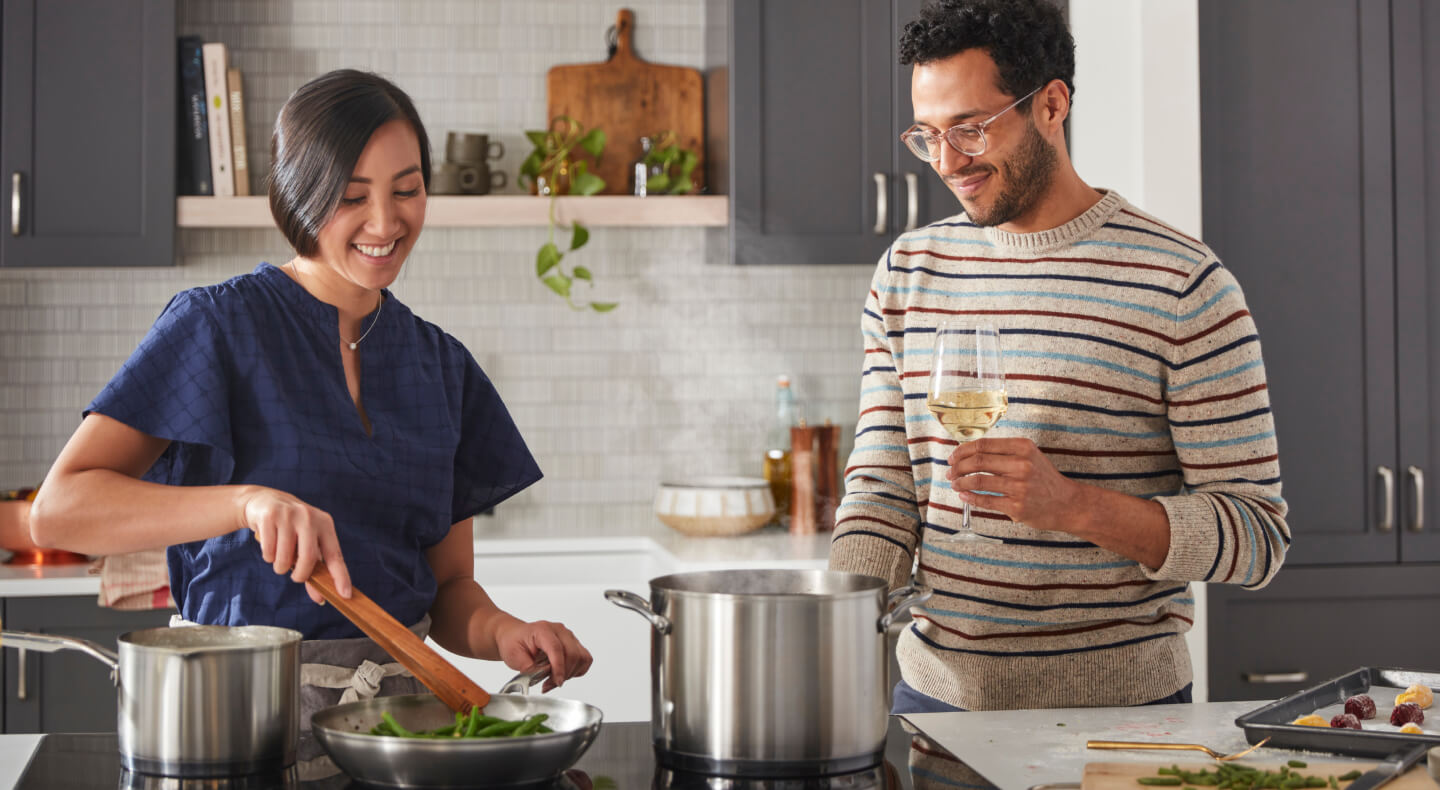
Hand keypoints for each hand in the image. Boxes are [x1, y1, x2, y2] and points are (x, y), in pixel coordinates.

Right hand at [238, 486, 350, 603]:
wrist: (266, 501)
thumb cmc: (291, 529)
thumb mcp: (306, 543)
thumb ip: (314, 569)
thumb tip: (320, 599)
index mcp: (325, 524)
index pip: (335, 555)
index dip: (341, 576)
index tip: (345, 595)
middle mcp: (309, 517)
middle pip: (308, 558)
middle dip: (301, 576)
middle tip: (296, 578)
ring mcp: (289, 515)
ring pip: (285, 558)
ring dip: (280, 567)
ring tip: (279, 558)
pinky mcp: (270, 516)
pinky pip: (269, 552)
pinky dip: (268, 557)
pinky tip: (269, 545)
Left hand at [493, 618, 592, 691]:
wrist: (514, 635)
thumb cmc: (513, 642)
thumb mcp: (514, 656)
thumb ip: (529, 667)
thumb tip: (541, 677)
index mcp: (543, 630)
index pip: (557, 648)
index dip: (559, 667)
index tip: (556, 682)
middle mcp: (559, 631)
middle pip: (572, 654)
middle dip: (563, 674)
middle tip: (548, 684)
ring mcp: (568, 636)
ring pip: (581, 657)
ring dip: (570, 673)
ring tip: (554, 680)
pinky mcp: (573, 644)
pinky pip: (584, 659)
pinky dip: (577, 670)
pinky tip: (563, 674)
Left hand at [946, 438, 1084, 533]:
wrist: (1067, 503)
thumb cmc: (1043, 479)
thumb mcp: (1029, 456)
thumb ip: (1003, 452)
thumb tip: (968, 453)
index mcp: (1023, 447)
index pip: (983, 445)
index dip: (962, 451)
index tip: (953, 457)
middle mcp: (1021, 464)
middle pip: (977, 461)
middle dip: (958, 467)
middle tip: (951, 472)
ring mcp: (1019, 486)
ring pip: (978, 481)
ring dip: (961, 483)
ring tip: (955, 485)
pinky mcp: (1017, 506)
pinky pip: (985, 500)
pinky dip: (970, 498)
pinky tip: (964, 496)